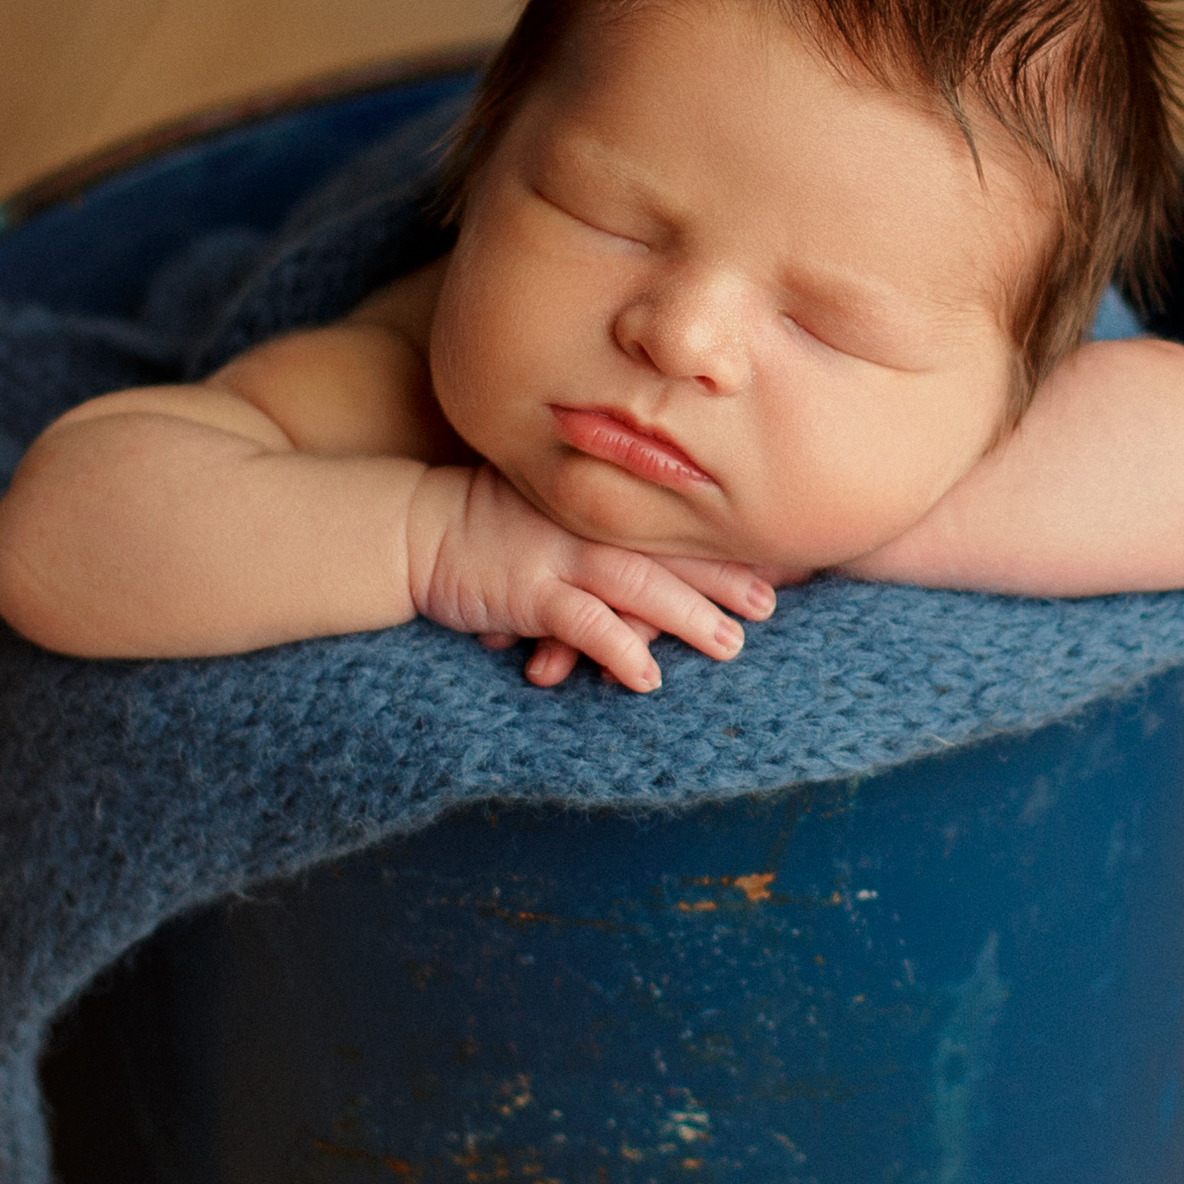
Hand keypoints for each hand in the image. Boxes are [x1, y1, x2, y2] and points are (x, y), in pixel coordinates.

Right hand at [406, 465, 776, 690]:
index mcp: (597, 505)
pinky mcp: (529, 592)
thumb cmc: (481, 522)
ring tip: (731, 646)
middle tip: (771, 603)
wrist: (413, 529)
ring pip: (639, 585)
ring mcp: (559, 556)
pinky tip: (647, 678)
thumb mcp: (546, 507)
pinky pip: (584, 623)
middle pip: (669, 550)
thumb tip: (645, 555)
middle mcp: (587, 526)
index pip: (671, 521)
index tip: (770, 554)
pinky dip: (618, 650)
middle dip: (723, 576)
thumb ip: (592, 524)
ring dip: (688, 616)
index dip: (720, 539)